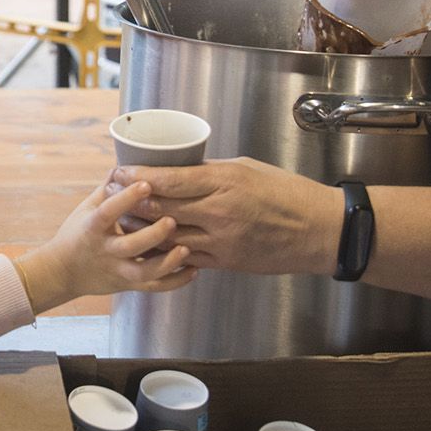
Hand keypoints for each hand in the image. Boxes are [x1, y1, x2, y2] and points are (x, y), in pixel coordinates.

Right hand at [16, 181, 196, 313]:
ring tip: (186, 249)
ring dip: (167, 262)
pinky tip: (193, 269)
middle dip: (153, 235)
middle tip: (172, 220)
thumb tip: (127, 164)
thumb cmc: (76, 234)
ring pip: (143, 272)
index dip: (126, 199)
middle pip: (130, 246)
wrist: (63, 272)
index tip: (146, 183)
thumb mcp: (86, 209)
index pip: (108, 212)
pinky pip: (154, 287)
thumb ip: (108, 189)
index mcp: (92, 228)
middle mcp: (105, 250)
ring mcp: (117, 270)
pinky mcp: (128, 285)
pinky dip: (175, 281)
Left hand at [108, 159, 338, 277]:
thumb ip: (211, 172)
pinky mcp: (224, 262)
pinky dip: (162, 249)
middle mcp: (218, 213)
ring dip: (141, 228)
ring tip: (121, 217)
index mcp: (224, 183)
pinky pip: (183, 257)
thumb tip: (179, 170)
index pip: (168, 180)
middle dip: (130, 200)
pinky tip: (148, 242)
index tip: (118, 171)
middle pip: (160, 208)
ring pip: (166, 236)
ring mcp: (220, 241)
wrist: (319, 232)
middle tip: (111, 192)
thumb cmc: (288, 194)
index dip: (137, 177)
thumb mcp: (247, 169)